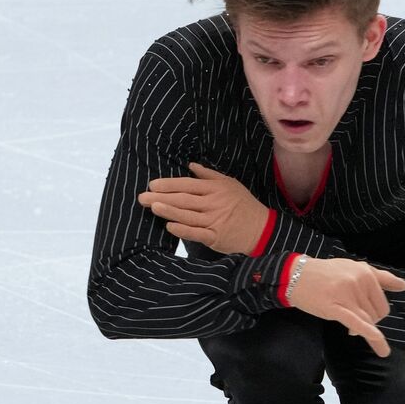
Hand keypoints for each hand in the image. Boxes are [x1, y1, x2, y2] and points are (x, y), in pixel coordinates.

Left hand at [138, 162, 270, 253]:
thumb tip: (191, 166)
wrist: (262, 229)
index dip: (169, 185)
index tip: (153, 184)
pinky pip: (196, 233)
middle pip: (183, 200)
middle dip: (161, 197)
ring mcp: (214, 221)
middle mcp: (213, 204)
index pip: (187, 185)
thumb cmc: (244, 205)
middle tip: (142, 197)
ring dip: (168, 211)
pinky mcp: (215, 238)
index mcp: (216, 189)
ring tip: (152, 207)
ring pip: (187, 215)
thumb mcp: (230, 184)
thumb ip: (209, 175)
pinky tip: (169, 226)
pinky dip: (182, 229)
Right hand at [288, 257, 404, 357]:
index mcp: (366, 273)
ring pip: (367, 320)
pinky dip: (370, 334)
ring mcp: (347, 295)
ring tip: (350, 331)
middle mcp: (359, 282)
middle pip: (376, 314)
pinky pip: (357, 323)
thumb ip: (381, 277)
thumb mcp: (354, 268)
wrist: (296, 276)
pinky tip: (380, 344)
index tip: (365, 315)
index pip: (382, 302)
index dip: (375, 313)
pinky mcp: (335, 308)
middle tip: (352, 321)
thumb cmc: (325, 273)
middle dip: (368, 321)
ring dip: (362, 330)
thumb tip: (404, 286)